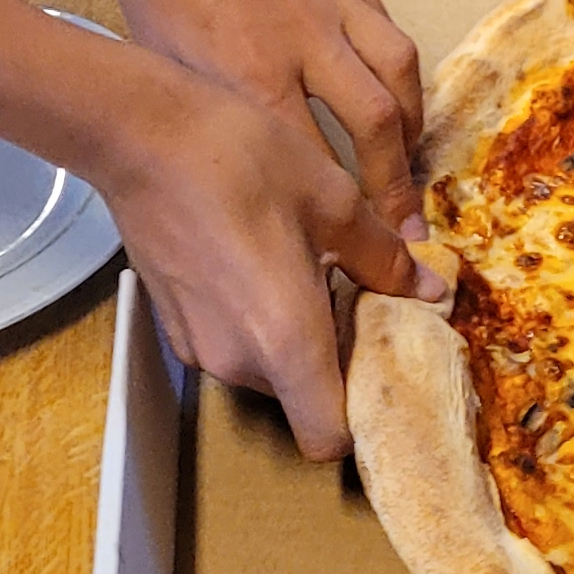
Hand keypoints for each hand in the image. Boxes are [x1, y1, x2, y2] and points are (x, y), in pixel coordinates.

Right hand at [82, 44, 438, 458]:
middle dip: (339, 361)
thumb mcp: (334, 201)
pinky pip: (234, 344)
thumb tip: (428, 290)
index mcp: (284, 341)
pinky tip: (269, 260)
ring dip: (300, 338)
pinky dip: (260, 323)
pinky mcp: (174, 326)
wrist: (145, 134)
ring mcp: (198, 347)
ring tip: (319, 270)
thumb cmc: (245, 160)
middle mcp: (237, 361)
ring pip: (269, 370)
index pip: (326, 439)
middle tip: (365, 297)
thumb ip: (383, 258)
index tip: (385, 366)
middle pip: (303, 399)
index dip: (361, 417)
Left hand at [96, 0, 427, 226]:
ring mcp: (332, 2)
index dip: (337, 214)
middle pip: (374, 124)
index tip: (349, 253)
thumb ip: (215, 110)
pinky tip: (396, 94)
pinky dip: (399, 71)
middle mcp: (302, 41)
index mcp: (248, 72)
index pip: (310, 161)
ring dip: (411, 127)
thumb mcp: (165, 58)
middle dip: (396, 184)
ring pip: (399, 72)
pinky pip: (388, 29)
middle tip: (408, 229)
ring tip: (411, 163)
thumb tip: (246, 168)